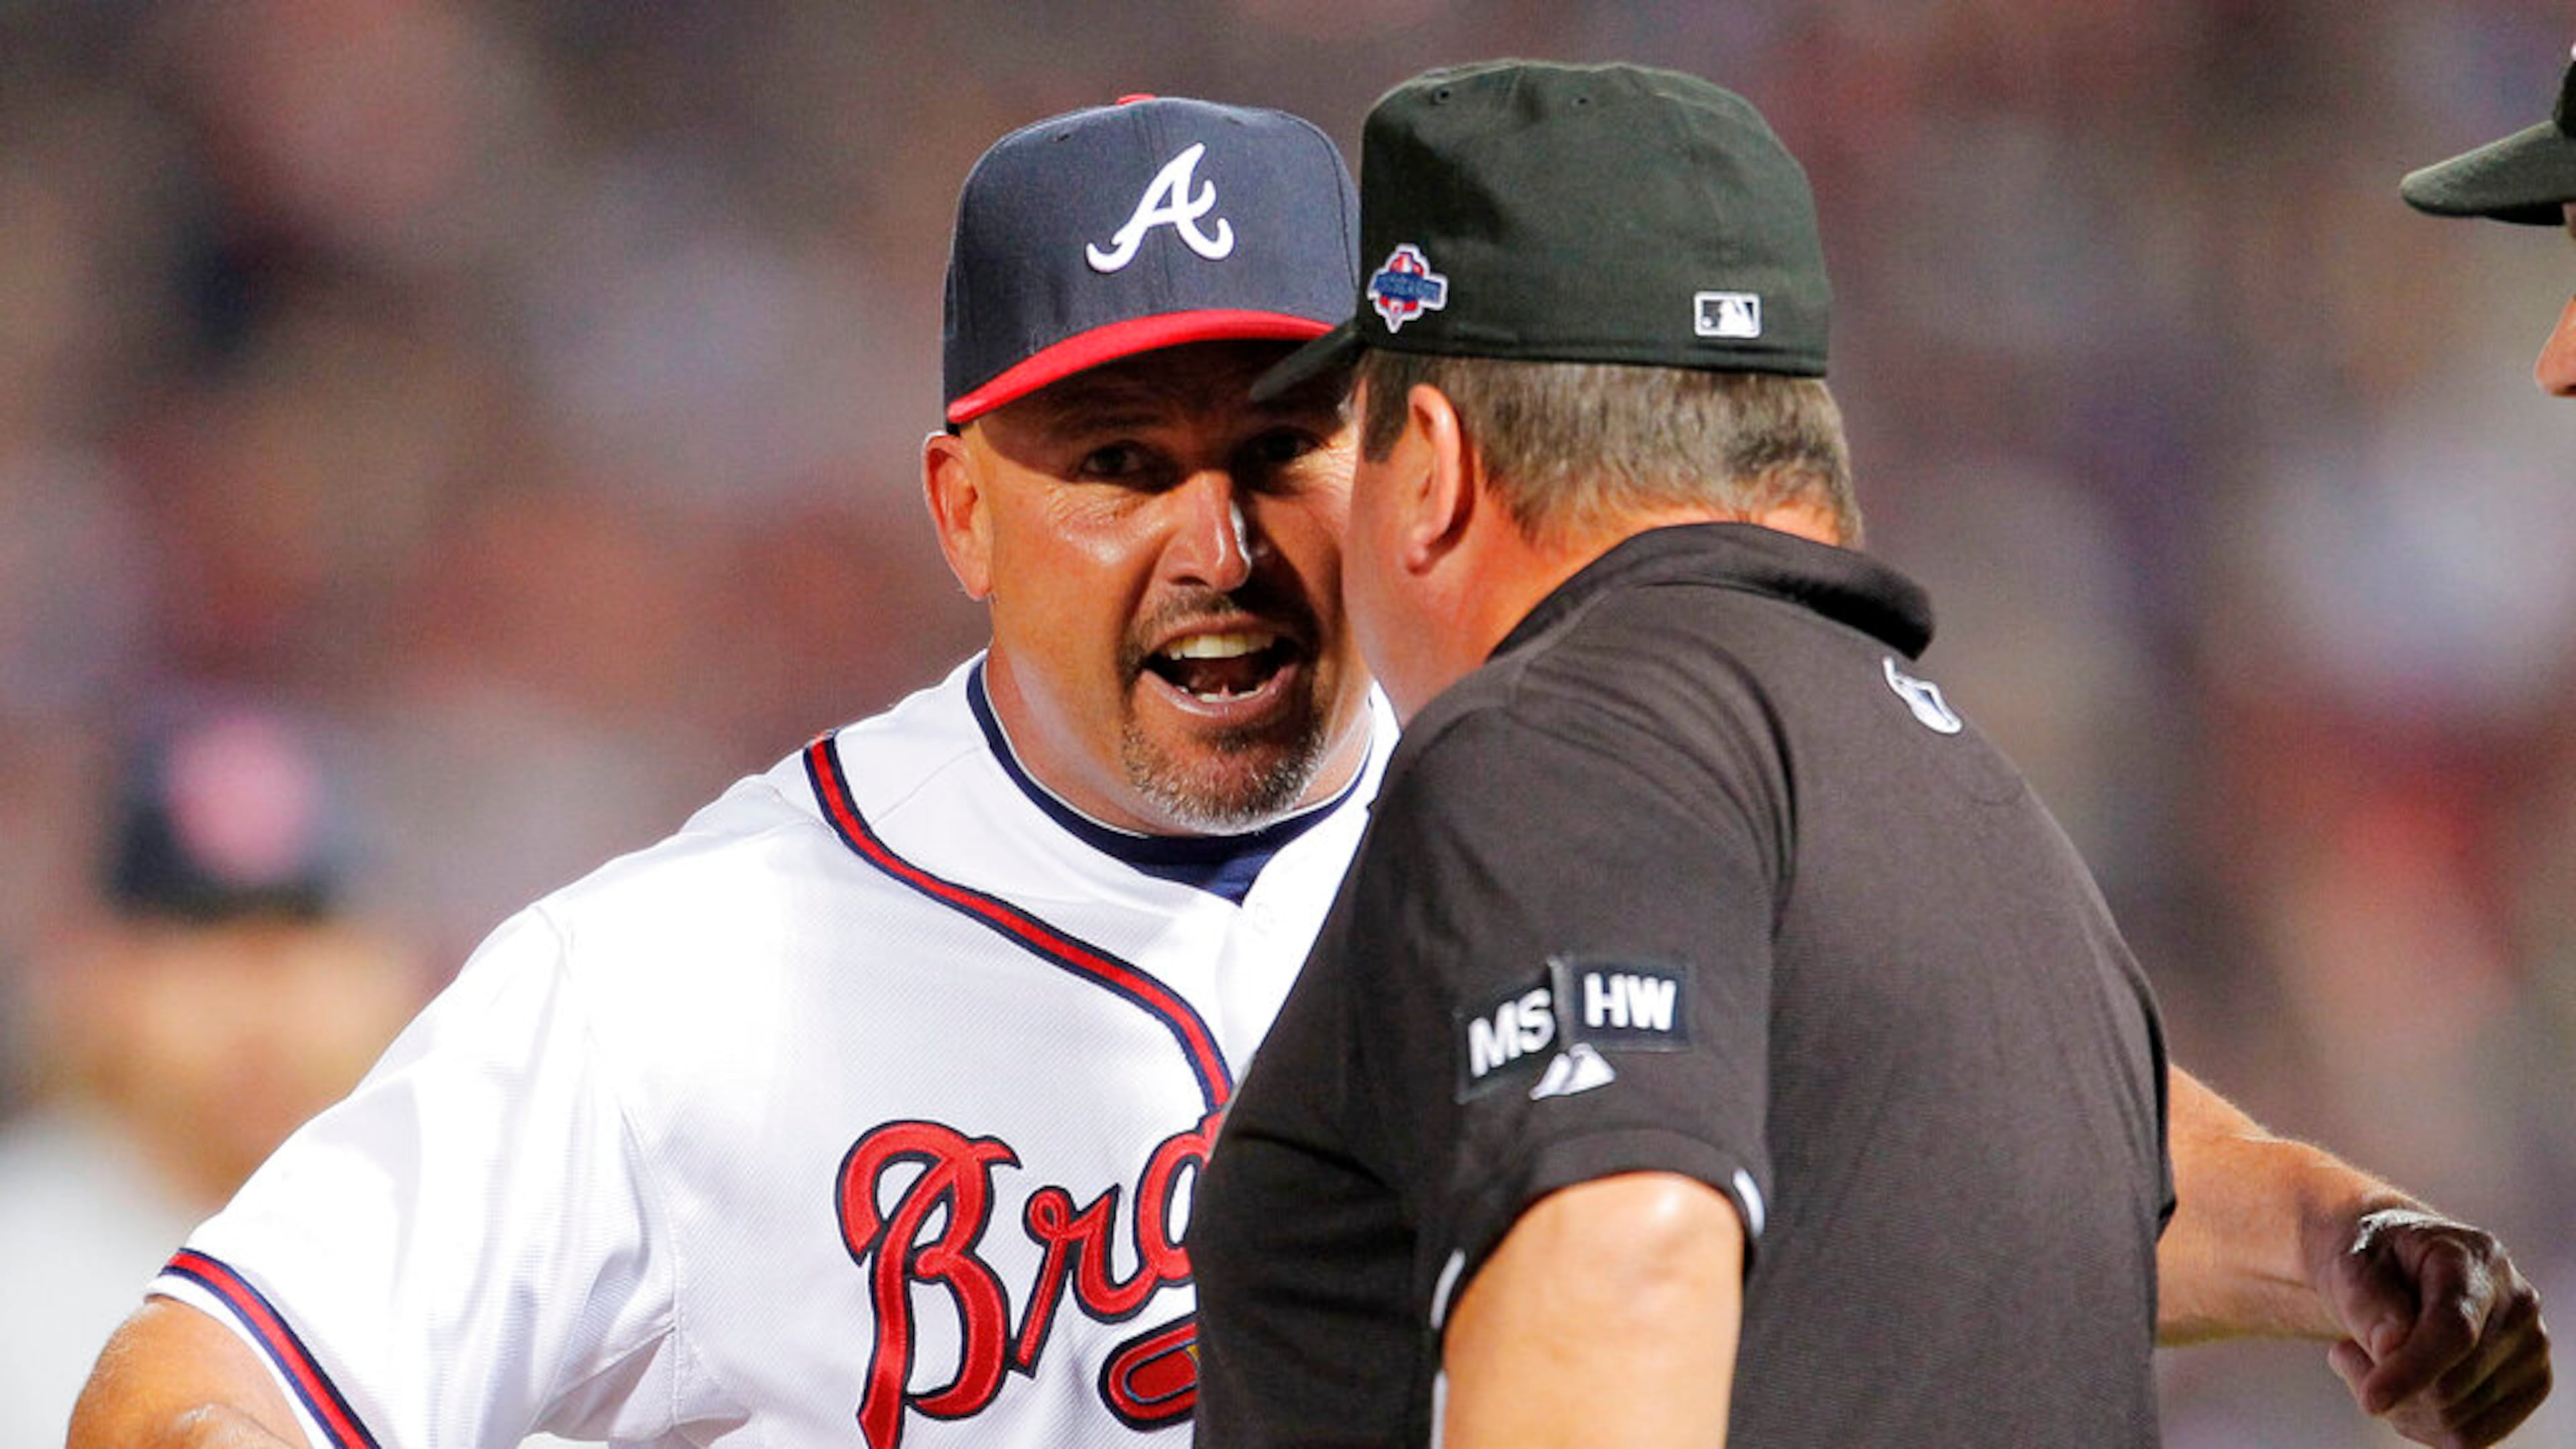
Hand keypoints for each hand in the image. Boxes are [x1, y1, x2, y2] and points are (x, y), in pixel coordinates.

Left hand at [2319, 1208, 2551, 1446]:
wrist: (2395, 1268)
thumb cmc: (2371, 1263)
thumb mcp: (2348, 1261)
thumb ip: (2363, 1298)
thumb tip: (2390, 1347)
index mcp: (2475, 1260)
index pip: (2454, 1331)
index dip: (2411, 1370)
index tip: (2370, 1399)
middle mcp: (2518, 1306)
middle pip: (2451, 1386)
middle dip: (2384, 1382)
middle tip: (2347, 1351)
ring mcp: (2530, 1350)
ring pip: (2457, 1420)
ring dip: (2397, 1404)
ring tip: (2372, 1360)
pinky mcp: (2527, 1387)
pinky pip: (2468, 1438)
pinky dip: (2420, 1424)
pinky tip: (2402, 1386)